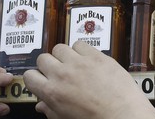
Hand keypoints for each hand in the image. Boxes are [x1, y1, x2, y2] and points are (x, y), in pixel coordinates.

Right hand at [23, 41, 154, 118]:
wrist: (125, 116)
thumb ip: (50, 110)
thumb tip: (41, 105)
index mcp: (52, 93)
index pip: (29, 76)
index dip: (34, 77)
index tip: (41, 78)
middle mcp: (62, 74)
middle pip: (42, 58)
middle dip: (48, 65)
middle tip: (58, 71)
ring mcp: (78, 62)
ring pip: (59, 48)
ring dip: (64, 56)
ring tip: (73, 64)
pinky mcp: (94, 55)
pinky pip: (79, 44)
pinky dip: (80, 50)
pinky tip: (86, 59)